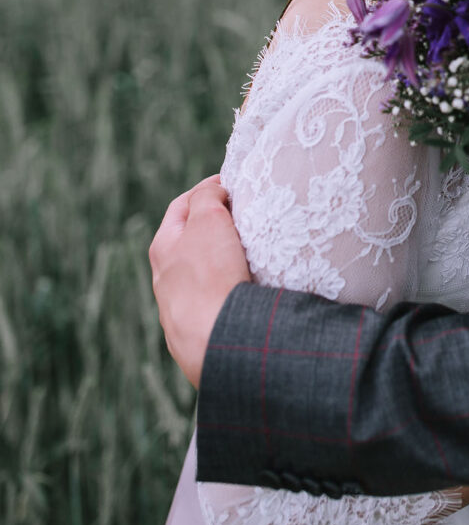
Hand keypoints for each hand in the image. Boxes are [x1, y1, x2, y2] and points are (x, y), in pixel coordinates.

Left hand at [149, 174, 250, 389]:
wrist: (217, 340)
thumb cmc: (209, 275)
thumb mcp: (207, 219)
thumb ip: (206, 197)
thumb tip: (213, 192)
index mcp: (162, 248)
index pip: (183, 205)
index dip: (208, 189)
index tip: (234, 184)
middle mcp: (165, 279)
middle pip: (192, 240)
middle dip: (216, 225)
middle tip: (245, 215)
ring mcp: (182, 309)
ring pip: (204, 274)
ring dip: (224, 260)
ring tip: (251, 253)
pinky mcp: (201, 332)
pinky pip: (218, 300)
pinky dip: (231, 288)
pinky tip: (247, 289)